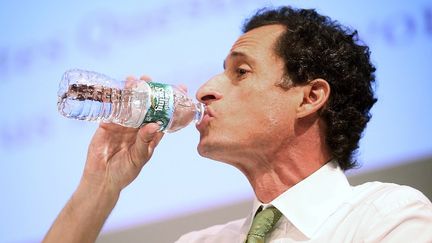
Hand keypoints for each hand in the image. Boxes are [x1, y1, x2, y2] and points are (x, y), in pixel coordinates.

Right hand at [81, 75, 163, 192]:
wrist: (102, 179)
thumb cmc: (125, 171)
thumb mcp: (139, 157)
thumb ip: (145, 141)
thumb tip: (154, 125)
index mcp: (150, 135)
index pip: (162, 116)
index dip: (170, 103)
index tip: (179, 88)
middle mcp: (138, 127)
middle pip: (145, 106)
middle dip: (147, 91)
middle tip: (148, 79)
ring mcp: (123, 125)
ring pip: (129, 104)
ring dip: (131, 91)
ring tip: (133, 80)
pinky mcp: (108, 125)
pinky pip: (113, 110)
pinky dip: (115, 99)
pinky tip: (117, 89)